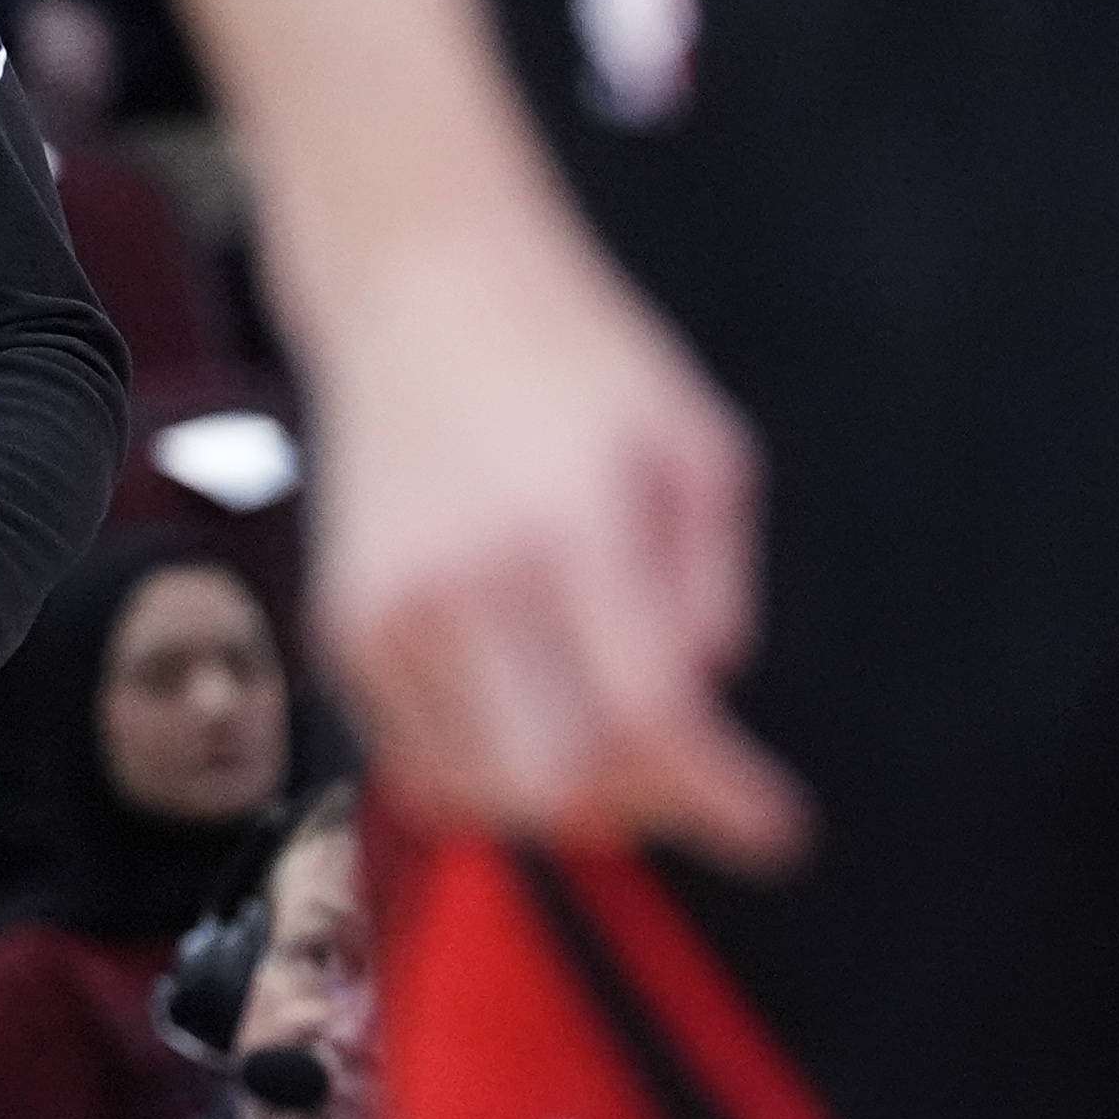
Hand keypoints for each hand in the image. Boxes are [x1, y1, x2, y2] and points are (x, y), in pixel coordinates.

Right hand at [299, 219, 809, 874]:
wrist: (418, 292)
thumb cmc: (570, 359)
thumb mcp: (696, 443)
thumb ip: (714, 584)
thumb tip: (703, 701)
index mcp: (571, 519)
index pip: (646, 711)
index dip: (719, 794)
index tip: (775, 827)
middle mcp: (465, 575)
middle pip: (552, 782)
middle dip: (639, 811)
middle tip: (688, 785)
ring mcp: (389, 606)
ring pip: (478, 791)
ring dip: (561, 800)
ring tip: (611, 749)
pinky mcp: (343, 625)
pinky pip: (418, 758)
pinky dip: (485, 768)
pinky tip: (529, 711)